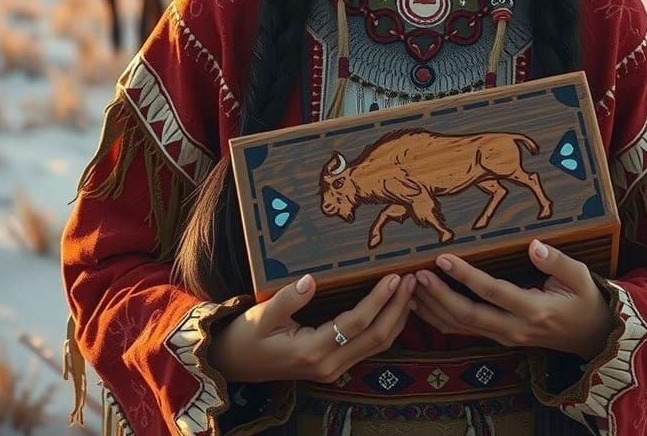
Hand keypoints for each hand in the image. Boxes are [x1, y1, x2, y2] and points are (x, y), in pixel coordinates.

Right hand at [208, 272, 415, 383]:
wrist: (233, 364)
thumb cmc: (246, 336)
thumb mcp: (261, 315)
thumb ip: (287, 298)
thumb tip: (311, 279)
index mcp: (312, 352)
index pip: (356, 324)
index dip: (378, 300)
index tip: (395, 277)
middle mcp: (329, 365)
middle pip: (377, 338)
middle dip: (399, 308)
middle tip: (413, 279)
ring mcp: (333, 368)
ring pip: (377, 345)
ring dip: (397, 317)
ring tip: (411, 289)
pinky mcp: (333, 365)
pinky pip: (369, 346)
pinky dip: (387, 326)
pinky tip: (394, 307)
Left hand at [410, 240, 612, 360]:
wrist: (591, 337)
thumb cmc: (584, 299)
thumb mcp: (580, 277)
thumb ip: (556, 261)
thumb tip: (534, 245)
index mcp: (533, 310)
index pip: (492, 292)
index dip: (465, 276)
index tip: (443, 258)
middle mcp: (513, 328)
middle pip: (467, 316)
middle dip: (438, 295)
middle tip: (416, 274)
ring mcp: (504, 337)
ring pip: (461, 327)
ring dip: (433, 308)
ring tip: (410, 286)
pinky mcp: (498, 336)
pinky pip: (464, 330)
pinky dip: (440, 318)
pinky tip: (421, 305)